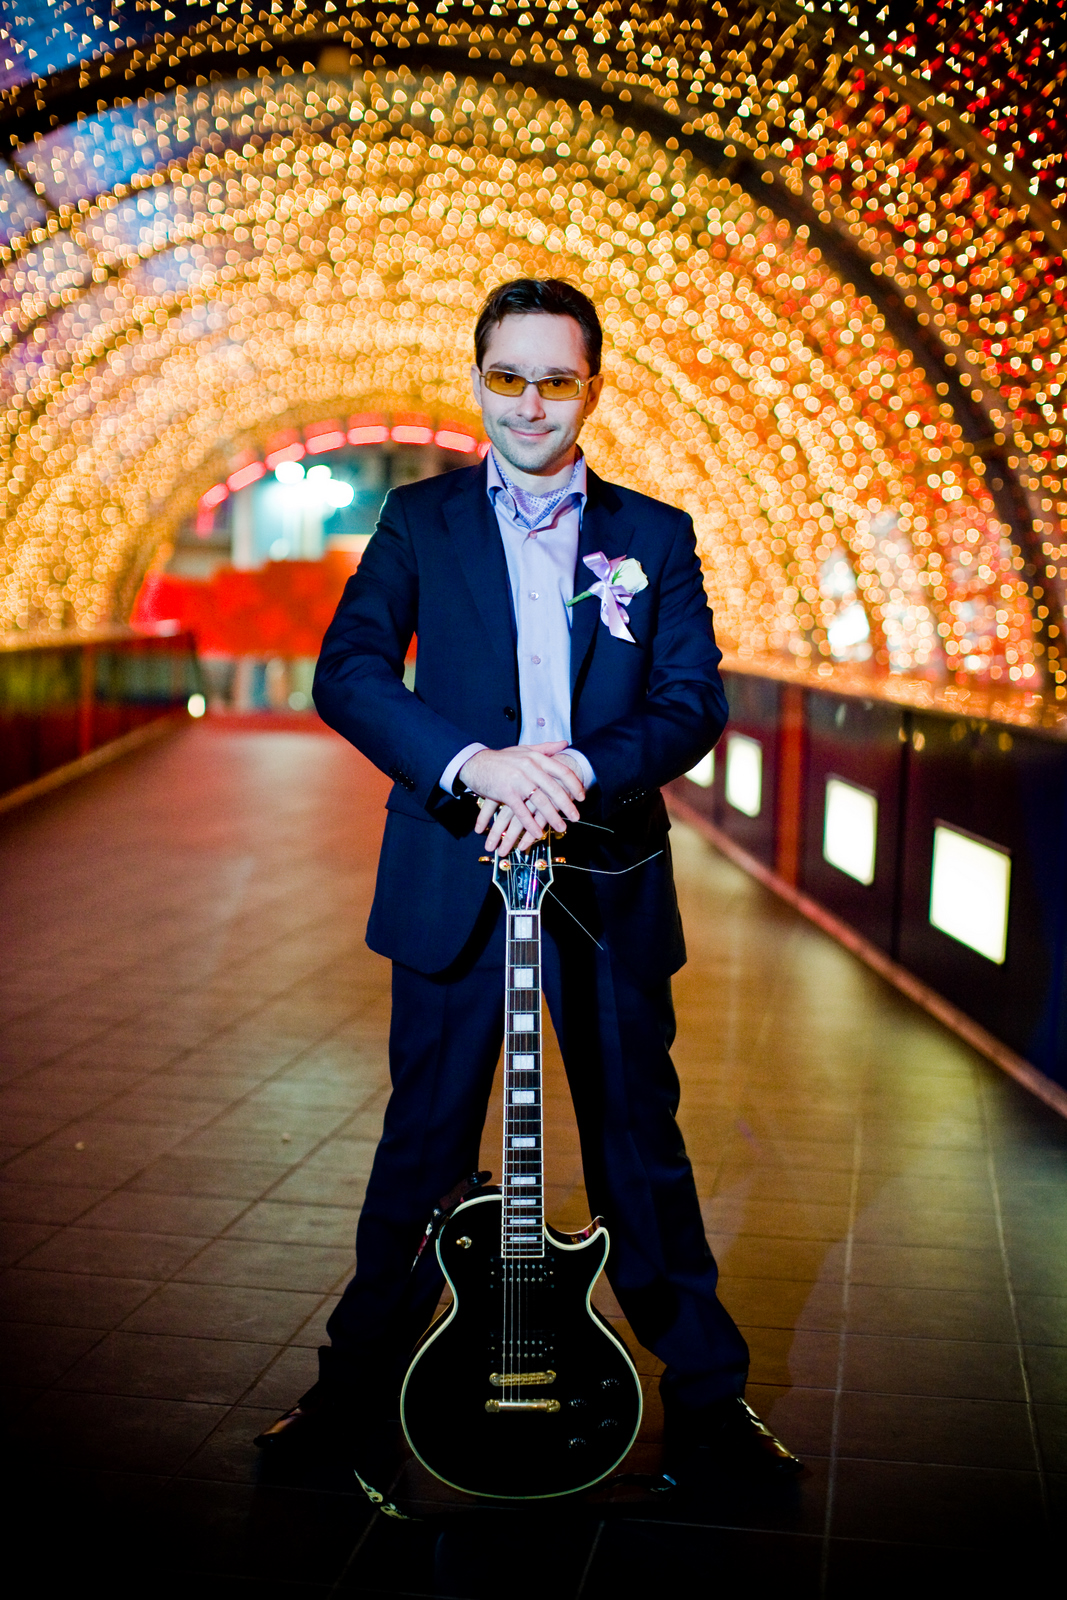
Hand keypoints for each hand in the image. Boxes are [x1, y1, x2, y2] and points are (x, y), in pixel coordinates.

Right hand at [461, 742, 584, 855]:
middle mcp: (529, 767)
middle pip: (554, 789)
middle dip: (567, 805)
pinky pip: (521, 811)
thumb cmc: (501, 759)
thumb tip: (565, 744)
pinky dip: (530, 824)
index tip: (582, 797)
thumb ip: (545, 748)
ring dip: (552, 817)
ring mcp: (517, 779)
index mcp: (536, 757)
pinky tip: (537, 833)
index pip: (561, 771)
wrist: (475, 763)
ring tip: (561, 828)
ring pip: (540, 802)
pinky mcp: (505, 792)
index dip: (574, 785)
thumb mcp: (524, 749)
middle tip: (576, 818)